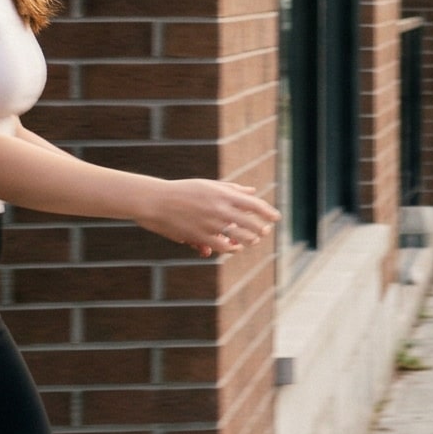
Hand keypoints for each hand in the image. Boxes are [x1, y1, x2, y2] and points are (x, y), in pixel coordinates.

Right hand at [140, 180, 280, 256]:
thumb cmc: (183, 191)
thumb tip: (252, 191)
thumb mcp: (208, 185)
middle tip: (266, 231)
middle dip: (262, 229)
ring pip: (240, 237)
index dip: (268, 212)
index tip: (276, 217)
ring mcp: (211, 223)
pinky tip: (235, 248)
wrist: (155, 201)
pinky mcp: (201, 236)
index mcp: (223, 194)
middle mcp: (220, 209)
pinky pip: (223, 247)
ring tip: (253, 240)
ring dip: (250, 240)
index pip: (254, 204)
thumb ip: (232, 189)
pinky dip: (232, 248)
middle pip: (251, 223)